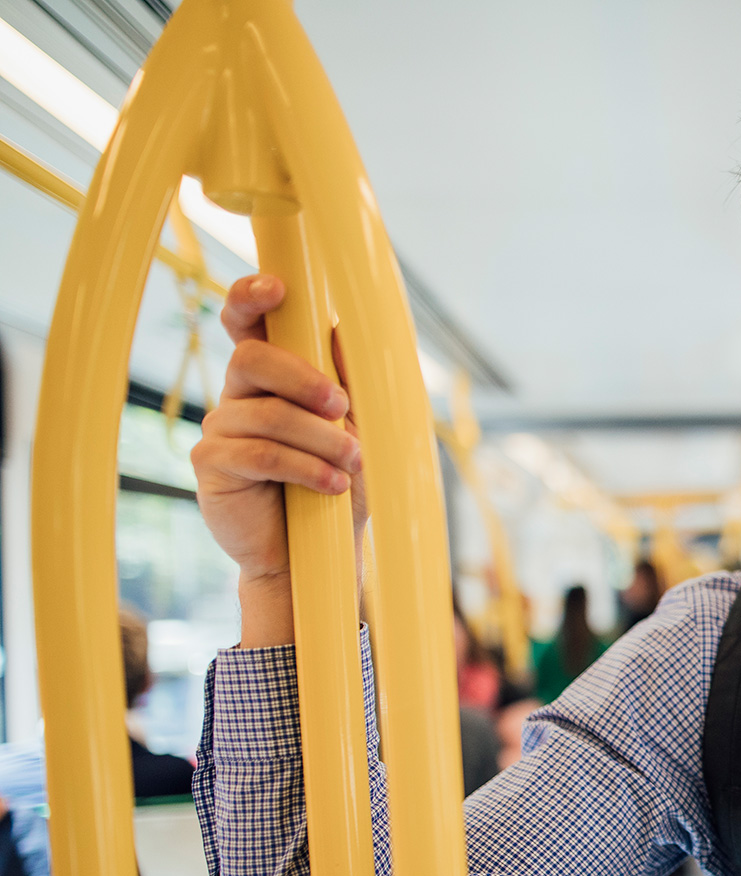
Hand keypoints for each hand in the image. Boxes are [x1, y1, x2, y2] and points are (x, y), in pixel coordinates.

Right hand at [190, 275, 363, 643]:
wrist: (321, 553)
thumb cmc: (339, 483)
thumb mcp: (358, 428)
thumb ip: (348, 380)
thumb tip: (341, 328)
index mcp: (271, 377)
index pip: (247, 323)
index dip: (251, 298)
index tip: (278, 288)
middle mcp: (238, 395)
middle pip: (252, 358)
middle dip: (305, 379)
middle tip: (343, 408)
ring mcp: (220, 429)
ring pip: (265, 411)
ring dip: (319, 437)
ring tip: (350, 465)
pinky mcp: (212, 467)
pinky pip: (257, 453)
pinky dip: (304, 467)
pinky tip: (332, 485)